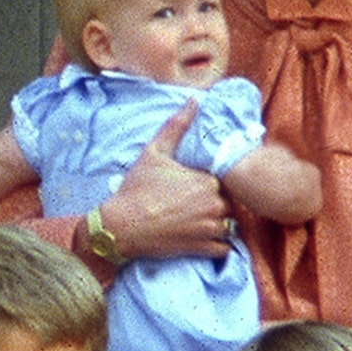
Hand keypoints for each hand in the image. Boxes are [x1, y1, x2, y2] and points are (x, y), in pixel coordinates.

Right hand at [94, 101, 228, 259]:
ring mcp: (210, 229)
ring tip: (199, 221)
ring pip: (230, 224)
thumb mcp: (154, 152)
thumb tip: (194, 101)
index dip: (212, 182)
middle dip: (217, 203)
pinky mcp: (203, 248)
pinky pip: (225, 247)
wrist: (121, 226)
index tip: (195, 186)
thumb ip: (176, 126)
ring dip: (220, 223)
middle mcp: (214, 204)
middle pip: (229, 202)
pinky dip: (218, 243)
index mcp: (207, 180)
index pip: (224, 180)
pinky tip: (202, 237)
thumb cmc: (137, 188)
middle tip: (195, 204)